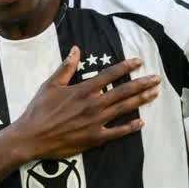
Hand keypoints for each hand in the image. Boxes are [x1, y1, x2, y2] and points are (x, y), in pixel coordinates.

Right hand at [10, 45, 159, 160]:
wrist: (31, 137)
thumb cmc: (39, 110)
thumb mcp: (51, 84)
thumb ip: (66, 67)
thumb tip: (76, 49)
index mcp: (83, 89)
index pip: (110, 75)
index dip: (126, 67)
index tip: (139, 61)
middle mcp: (93, 104)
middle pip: (123, 91)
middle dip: (142, 84)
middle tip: (157, 78)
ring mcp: (96, 122)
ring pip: (124, 109)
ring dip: (141, 100)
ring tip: (155, 94)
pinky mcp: (94, 138)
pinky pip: (117, 132)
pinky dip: (130, 127)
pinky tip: (141, 122)